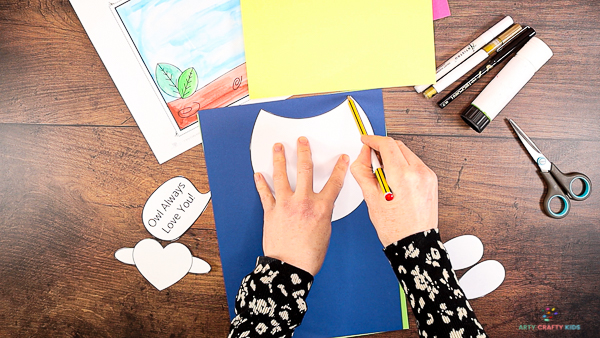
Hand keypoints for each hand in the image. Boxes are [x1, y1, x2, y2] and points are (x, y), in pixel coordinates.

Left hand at [254, 136, 349, 275]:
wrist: (289, 268)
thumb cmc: (308, 256)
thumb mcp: (325, 232)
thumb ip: (322, 215)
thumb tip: (319, 209)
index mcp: (321, 208)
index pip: (334, 182)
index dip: (339, 168)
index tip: (341, 158)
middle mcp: (303, 202)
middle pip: (306, 170)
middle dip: (304, 152)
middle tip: (302, 141)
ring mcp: (285, 205)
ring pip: (282, 176)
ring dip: (280, 159)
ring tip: (278, 148)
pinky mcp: (271, 211)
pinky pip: (265, 193)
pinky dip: (261, 183)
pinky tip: (258, 174)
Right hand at [350, 135, 437, 246]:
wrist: (414, 244)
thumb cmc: (395, 228)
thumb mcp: (371, 199)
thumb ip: (364, 171)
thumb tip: (362, 156)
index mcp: (403, 176)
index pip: (387, 144)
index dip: (373, 140)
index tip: (366, 140)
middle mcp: (419, 173)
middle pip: (398, 146)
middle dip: (383, 148)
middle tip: (371, 160)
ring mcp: (428, 176)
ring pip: (407, 153)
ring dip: (393, 157)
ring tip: (383, 175)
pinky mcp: (431, 180)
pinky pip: (415, 164)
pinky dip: (403, 165)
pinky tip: (395, 180)